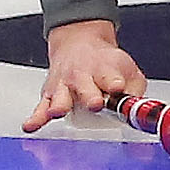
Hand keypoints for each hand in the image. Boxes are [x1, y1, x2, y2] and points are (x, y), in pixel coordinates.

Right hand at [24, 19, 145, 131]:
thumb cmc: (104, 62)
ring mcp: (64, 86)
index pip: (110, 77)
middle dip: (89, 96)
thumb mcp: (128, 70)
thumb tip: (139, 111)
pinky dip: (36, 117)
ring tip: (59, 111)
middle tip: (94, 103)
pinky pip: (41, 108)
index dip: (114, 83)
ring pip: (61, 97)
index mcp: (104, 71)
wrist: (79, 43)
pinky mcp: (50, 95)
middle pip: (85, 88)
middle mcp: (83, 77)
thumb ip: (136, 90)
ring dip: (61, 104)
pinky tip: (31, 125)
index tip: (116, 88)